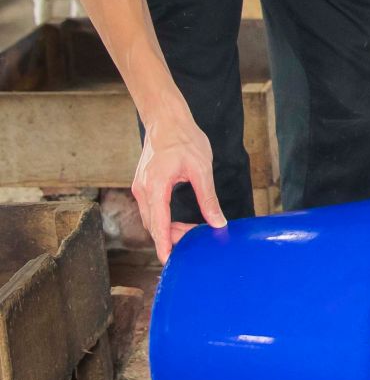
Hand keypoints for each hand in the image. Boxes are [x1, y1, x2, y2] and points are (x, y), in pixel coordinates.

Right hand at [132, 114, 226, 263]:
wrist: (165, 118)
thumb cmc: (184, 138)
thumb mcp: (201, 169)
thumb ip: (208, 198)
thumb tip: (218, 222)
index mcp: (156, 185)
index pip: (159, 223)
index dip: (164, 243)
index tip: (168, 260)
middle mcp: (143, 189)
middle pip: (154, 224)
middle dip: (170, 238)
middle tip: (193, 245)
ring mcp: (140, 187)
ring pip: (151, 218)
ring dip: (167, 229)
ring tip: (189, 234)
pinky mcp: (143, 184)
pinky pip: (151, 209)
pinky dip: (162, 219)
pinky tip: (177, 222)